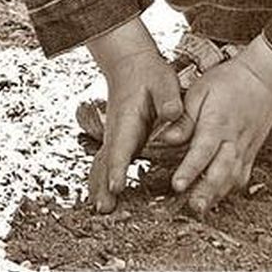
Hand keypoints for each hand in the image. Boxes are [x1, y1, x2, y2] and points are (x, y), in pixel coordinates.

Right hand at [87, 45, 183, 213]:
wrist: (129, 63)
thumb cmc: (149, 73)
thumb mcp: (163, 80)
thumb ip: (168, 98)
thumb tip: (173, 113)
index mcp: (128, 119)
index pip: (121, 146)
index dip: (118, 167)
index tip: (116, 186)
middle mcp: (116, 130)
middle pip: (106, 161)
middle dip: (103, 185)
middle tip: (103, 208)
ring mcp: (113, 136)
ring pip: (101, 164)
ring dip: (99, 185)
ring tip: (100, 208)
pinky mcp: (116, 139)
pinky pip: (104, 162)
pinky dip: (100, 179)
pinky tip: (101, 195)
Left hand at [160, 38, 271, 214]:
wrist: (265, 78)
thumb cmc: (230, 81)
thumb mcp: (200, 90)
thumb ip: (184, 118)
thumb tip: (167, 138)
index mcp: (218, 123)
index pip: (202, 151)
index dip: (189, 170)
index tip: (177, 185)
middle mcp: (233, 140)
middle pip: (220, 171)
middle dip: (206, 192)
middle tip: (192, 207)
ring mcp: (244, 148)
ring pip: (232, 178)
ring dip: (217, 195)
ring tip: (201, 208)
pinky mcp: (250, 153)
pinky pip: (242, 176)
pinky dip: (230, 189)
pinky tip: (217, 197)